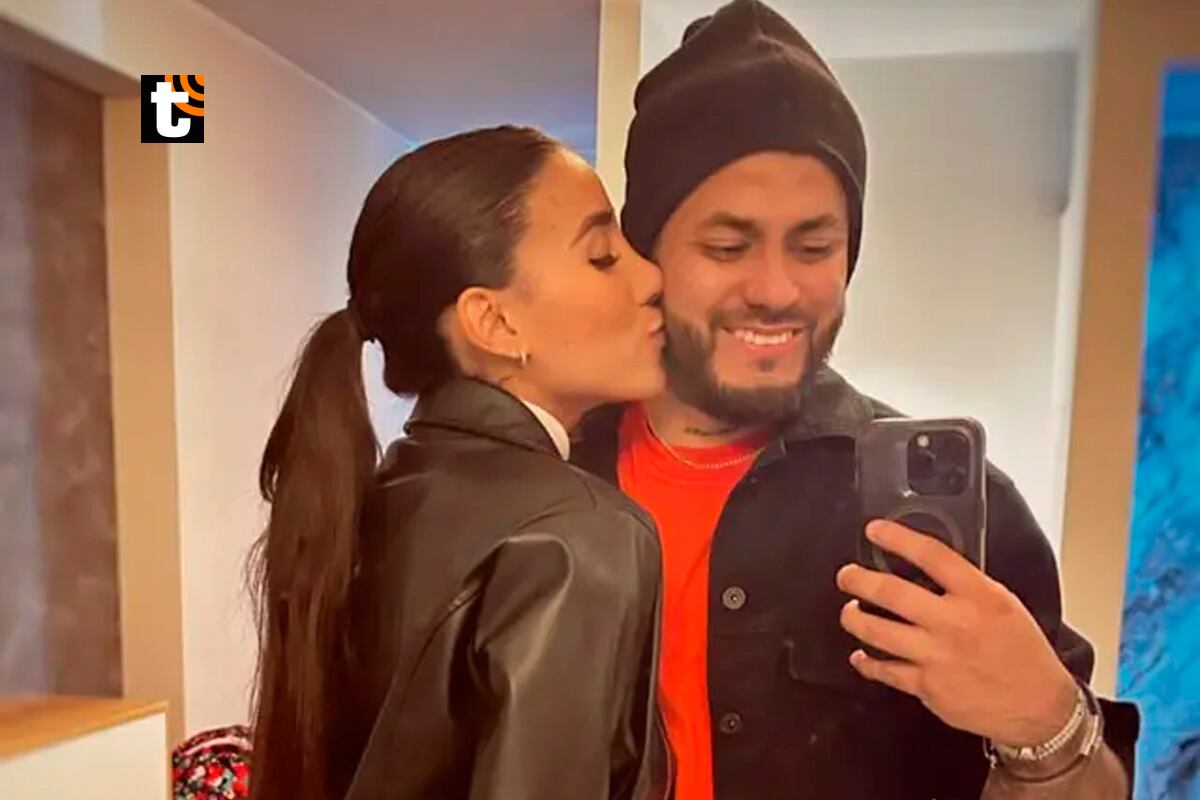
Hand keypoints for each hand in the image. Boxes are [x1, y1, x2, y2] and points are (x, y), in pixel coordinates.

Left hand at [836, 519, 1077, 747]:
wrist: (1039, 706)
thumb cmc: (1023, 652)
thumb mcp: (1004, 604)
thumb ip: (966, 585)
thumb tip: (927, 568)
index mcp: (978, 597)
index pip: (931, 555)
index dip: (897, 538)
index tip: (875, 530)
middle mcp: (954, 623)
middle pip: (892, 593)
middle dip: (859, 580)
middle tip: (846, 576)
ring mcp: (937, 657)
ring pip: (878, 633)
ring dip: (855, 619)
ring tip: (849, 611)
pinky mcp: (928, 687)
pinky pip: (885, 671)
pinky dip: (867, 663)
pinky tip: (861, 656)